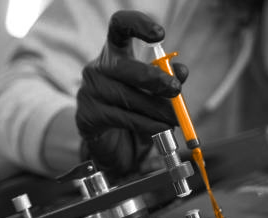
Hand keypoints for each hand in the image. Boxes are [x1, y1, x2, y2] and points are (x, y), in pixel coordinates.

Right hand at [76, 10, 187, 176]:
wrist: (111, 144)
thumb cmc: (135, 111)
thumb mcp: (154, 93)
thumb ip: (167, 79)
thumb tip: (180, 71)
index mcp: (114, 53)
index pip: (119, 26)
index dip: (138, 24)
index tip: (160, 35)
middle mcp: (97, 68)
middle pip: (123, 66)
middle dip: (153, 78)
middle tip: (175, 90)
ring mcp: (88, 92)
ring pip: (127, 98)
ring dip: (156, 110)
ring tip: (176, 119)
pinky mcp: (87, 116)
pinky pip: (122, 118)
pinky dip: (147, 125)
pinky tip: (161, 129)